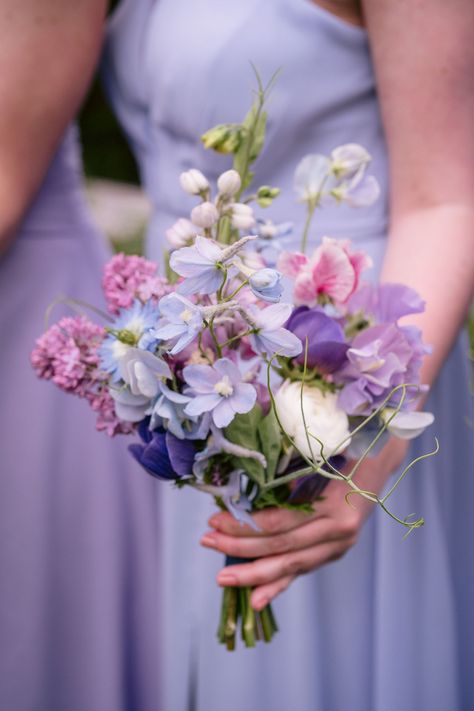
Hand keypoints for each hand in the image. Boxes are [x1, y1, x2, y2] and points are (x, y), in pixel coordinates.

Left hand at [200, 438, 407, 609]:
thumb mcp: (320, 456)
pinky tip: (256, 600)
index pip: (279, 523)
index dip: (245, 525)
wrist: (380, 461)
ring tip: (223, 578)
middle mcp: (338, 531)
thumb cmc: (346, 451)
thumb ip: (290, 473)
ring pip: (290, 566)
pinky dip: (278, 586)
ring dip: (253, 573)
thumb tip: (242, 485)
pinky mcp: (335, 552)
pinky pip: (302, 571)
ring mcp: (339, 546)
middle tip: (207, 542)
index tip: (215, 520)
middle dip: (240, 549)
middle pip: (281, 547)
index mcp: (334, 506)